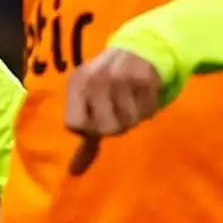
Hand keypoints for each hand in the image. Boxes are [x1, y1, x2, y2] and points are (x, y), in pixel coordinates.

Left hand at [64, 49, 162, 175]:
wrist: (136, 49)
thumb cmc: (107, 83)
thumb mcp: (89, 103)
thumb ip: (84, 140)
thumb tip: (73, 173)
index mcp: (77, 84)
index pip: (75, 125)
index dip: (88, 130)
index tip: (96, 121)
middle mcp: (95, 79)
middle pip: (106, 129)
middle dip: (117, 125)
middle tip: (119, 111)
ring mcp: (120, 78)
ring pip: (129, 120)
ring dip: (135, 116)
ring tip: (132, 100)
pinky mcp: (144, 77)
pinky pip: (148, 110)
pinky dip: (148, 108)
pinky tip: (144, 93)